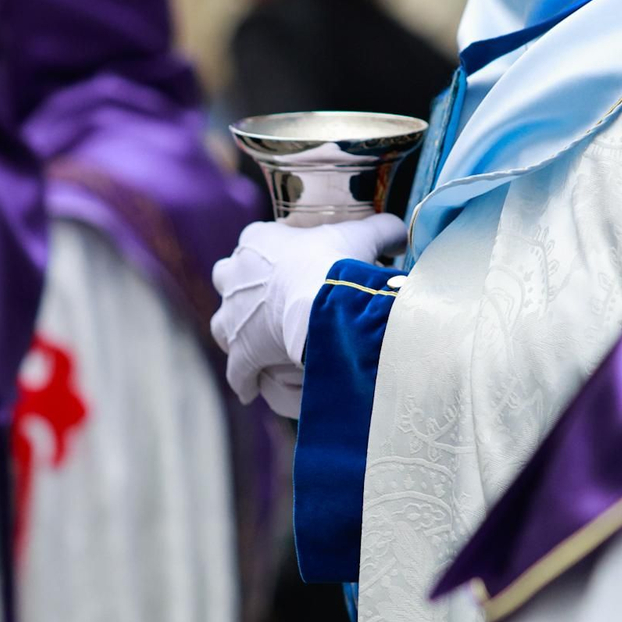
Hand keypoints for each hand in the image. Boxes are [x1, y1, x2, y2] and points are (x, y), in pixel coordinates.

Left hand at [210, 214, 406, 415]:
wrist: (321, 302)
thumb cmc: (336, 263)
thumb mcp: (362, 237)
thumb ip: (381, 231)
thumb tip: (400, 233)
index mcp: (257, 241)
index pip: (256, 242)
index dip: (272, 256)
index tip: (289, 266)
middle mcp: (234, 274)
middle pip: (227, 279)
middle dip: (241, 290)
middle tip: (265, 302)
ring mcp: (232, 314)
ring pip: (222, 323)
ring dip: (235, 331)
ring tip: (254, 343)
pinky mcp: (240, 350)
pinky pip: (237, 369)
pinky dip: (243, 379)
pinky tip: (250, 390)